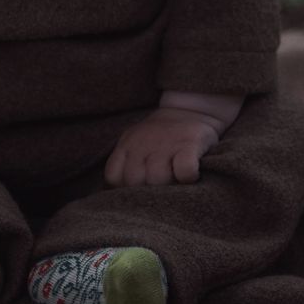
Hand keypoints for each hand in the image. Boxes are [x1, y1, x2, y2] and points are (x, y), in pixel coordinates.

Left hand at [104, 107, 221, 187]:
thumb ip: (126, 165)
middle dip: (146, 192)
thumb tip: (115, 195)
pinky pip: (184, 170)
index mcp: (127, 145)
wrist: (190, 108)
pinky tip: (190, 176)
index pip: (113, 177)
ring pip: (157, 178)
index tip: (137, 191)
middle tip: (159, 189)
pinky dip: (188, 177)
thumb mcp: (136, 144)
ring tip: (175, 183)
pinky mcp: (190, 143)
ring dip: (168, 187)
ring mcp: (166, 142)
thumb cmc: (161, 137)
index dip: (123, 189)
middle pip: (134, 181)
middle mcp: (143, 143)